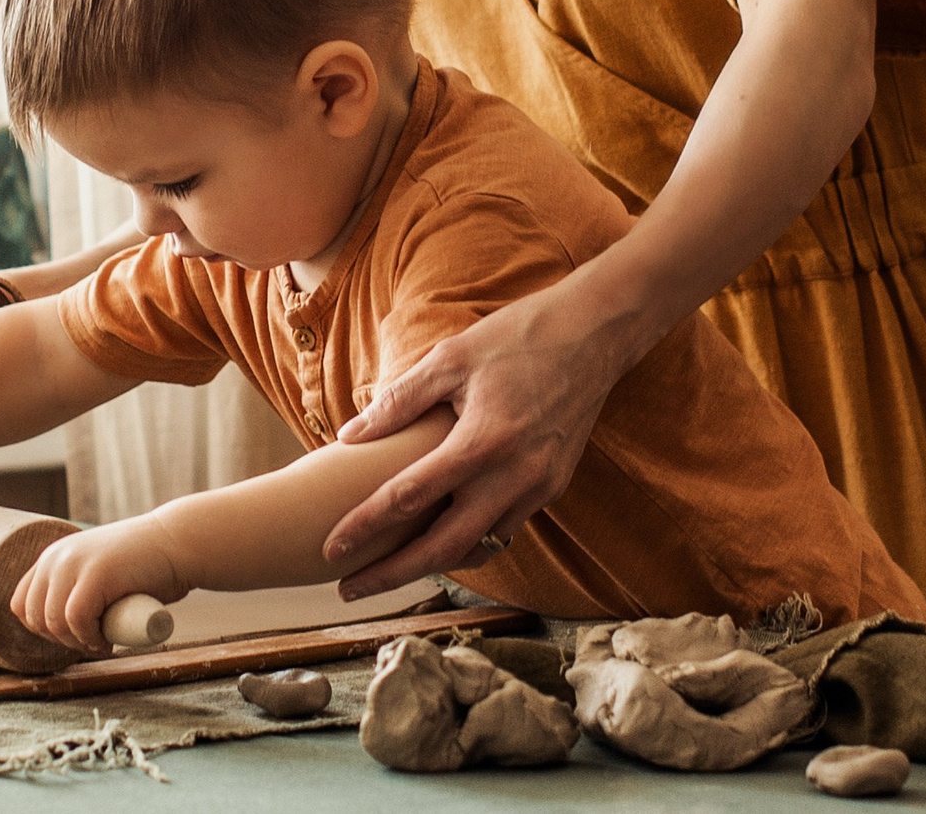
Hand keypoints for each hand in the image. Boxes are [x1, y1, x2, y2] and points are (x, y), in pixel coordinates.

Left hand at [12, 520, 187, 654]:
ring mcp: (74, 563)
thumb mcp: (95, 573)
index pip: (21, 603)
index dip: (41, 629)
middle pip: (34, 616)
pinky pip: (76, 619)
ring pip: (53, 621)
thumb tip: (54, 626)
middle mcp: (56, 557)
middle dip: (58, 640)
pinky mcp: (95, 574)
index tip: (69, 637)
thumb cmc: (142, 567)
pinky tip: (106, 640)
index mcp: (52, 558)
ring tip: (100, 643)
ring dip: (75, 642)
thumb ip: (74, 587)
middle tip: (89, 642)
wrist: (176, 544)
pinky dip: (89, 638)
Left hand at [323, 272, 645, 598]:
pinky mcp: (553, 487)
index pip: (409, 497)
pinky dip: (469, 540)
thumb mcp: (450, 357)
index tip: (330, 548)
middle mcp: (514, 476)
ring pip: (479, 547)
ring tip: (389, 570)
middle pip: (444, 548)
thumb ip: (399, 401)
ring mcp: (539, 487)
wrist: (594, 335)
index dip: (365, 526)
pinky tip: (441, 537)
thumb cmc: (517, 337)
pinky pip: (504, 528)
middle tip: (348, 589)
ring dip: (433, 564)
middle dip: (392, 575)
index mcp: (483, 441)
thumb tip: (349, 435)